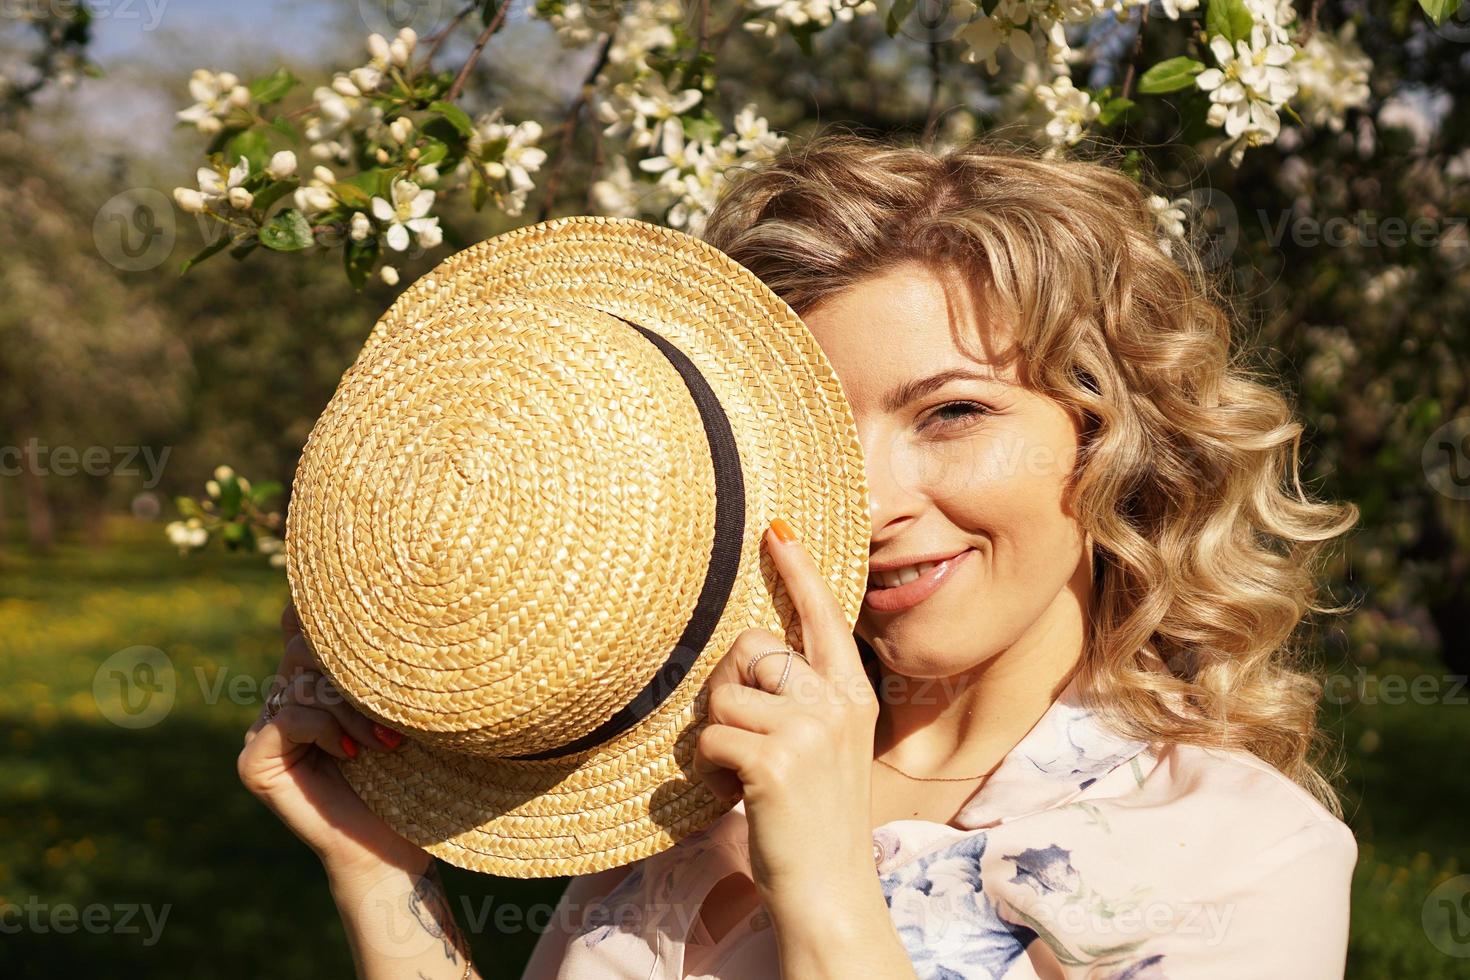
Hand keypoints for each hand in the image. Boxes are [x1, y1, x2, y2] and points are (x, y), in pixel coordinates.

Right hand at [237, 601, 429, 879]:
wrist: (391, 849)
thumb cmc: (410, 779)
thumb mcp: (401, 712)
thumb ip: (380, 668)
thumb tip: (389, 608)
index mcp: (315, 682)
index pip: (301, 627)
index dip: (314, 609)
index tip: (352, 596)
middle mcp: (283, 700)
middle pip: (304, 648)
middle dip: (353, 675)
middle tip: (392, 719)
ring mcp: (264, 731)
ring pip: (300, 684)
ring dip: (351, 711)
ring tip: (386, 745)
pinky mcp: (254, 762)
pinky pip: (287, 718)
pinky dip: (325, 729)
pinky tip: (350, 754)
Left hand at [692, 519, 879, 906]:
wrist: (830, 891)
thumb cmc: (816, 821)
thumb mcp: (830, 749)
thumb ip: (806, 701)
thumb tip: (754, 656)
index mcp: (853, 695)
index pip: (824, 617)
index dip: (798, 571)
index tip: (776, 528)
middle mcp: (836, 703)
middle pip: (754, 646)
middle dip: (729, 684)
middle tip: (739, 731)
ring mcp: (808, 730)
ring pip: (725, 693)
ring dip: (718, 734)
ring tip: (743, 772)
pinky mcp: (774, 760)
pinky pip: (711, 736)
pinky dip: (708, 768)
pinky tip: (736, 793)